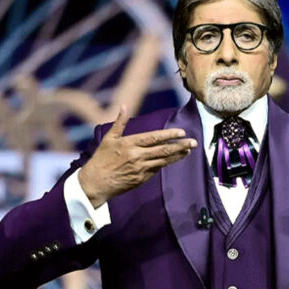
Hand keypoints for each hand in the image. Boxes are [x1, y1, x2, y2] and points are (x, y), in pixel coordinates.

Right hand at [79, 105, 197, 206]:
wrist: (95, 183)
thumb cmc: (101, 159)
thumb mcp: (109, 139)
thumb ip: (120, 123)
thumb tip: (124, 106)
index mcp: (130, 144)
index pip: (154, 137)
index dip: (169, 134)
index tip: (181, 132)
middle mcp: (137, 156)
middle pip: (164, 150)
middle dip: (180, 145)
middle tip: (194, 142)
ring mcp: (140, 169)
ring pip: (164, 161)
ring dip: (177, 155)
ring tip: (188, 151)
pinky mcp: (141, 179)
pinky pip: (156, 170)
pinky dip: (165, 163)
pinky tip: (173, 159)